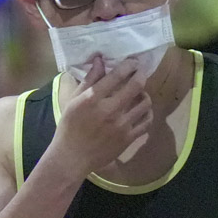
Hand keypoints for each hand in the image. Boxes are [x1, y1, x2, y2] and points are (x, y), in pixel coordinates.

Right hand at [41, 57, 152, 178]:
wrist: (73, 157)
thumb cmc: (70, 126)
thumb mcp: (74, 100)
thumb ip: (89, 80)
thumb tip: (100, 60)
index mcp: (93, 99)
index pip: (117, 75)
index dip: (129, 65)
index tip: (132, 62)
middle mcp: (110, 110)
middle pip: (136, 86)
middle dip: (141, 74)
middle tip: (139, 72)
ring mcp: (121, 125)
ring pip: (145, 103)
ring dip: (144, 94)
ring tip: (140, 93)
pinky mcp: (128, 138)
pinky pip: (147, 121)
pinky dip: (147, 113)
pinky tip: (142, 110)